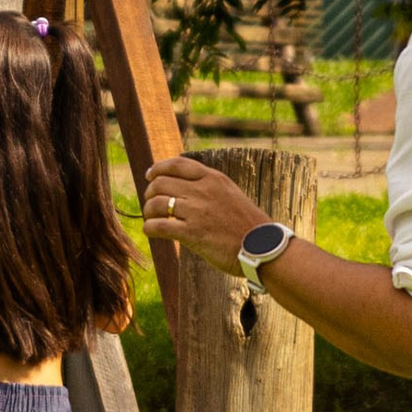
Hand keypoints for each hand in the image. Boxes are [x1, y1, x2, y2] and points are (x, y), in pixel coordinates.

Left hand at [140, 154, 256, 275]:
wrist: (262, 247)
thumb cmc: (247, 224)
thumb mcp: (230, 193)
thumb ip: (208, 186)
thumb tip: (183, 186)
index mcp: (213, 178)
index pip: (177, 164)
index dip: (158, 169)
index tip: (150, 176)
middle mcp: (203, 191)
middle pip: (161, 183)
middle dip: (150, 193)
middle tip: (151, 204)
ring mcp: (197, 212)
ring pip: (156, 203)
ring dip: (148, 211)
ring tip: (151, 219)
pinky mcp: (193, 233)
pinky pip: (159, 226)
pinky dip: (149, 228)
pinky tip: (151, 231)